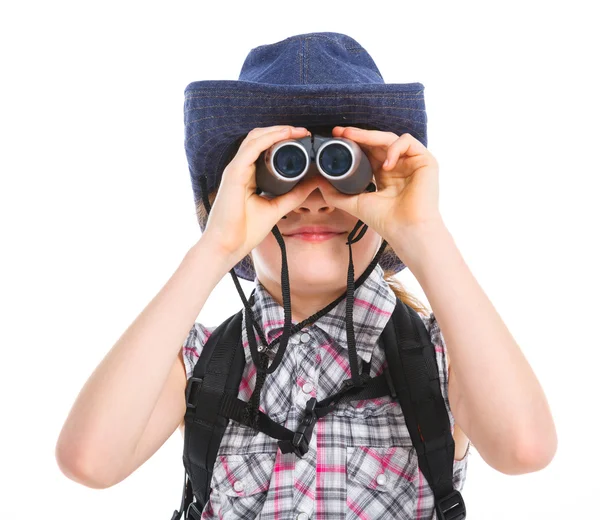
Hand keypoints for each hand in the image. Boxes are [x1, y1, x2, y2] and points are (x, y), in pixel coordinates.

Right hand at [201, 125, 321, 265]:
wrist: (227, 246)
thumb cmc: (244, 231)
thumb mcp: (276, 208)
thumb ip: (293, 196)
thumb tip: (312, 183)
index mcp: (247, 175)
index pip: (262, 148)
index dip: (282, 139)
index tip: (303, 139)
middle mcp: (239, 169)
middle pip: (259, 138)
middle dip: (282, 131)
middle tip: (304, 132)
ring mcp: (235, 170)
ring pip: (255, 138)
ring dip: (277, 131)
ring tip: (297, 130)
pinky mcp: (234, 174)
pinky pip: (251, 148)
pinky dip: (268, 139)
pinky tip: (283, 135)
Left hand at [316, 126, 443, 242]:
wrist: (405, 230)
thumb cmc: (385, 220)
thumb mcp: (354, 203)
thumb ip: (335, 194)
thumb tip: (318, 181)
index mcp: (384, 174)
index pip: (369, 151)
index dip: (354, 143)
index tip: (337, 137)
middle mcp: (398, 166)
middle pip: (378, 142)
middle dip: (358, 135)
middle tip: (341, 132)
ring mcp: (411, 162)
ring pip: (390, 138)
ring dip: (371, 136)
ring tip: (354, 139)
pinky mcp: (425, 161)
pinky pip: (408, 142)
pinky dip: (394, 148)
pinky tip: (386, 165)